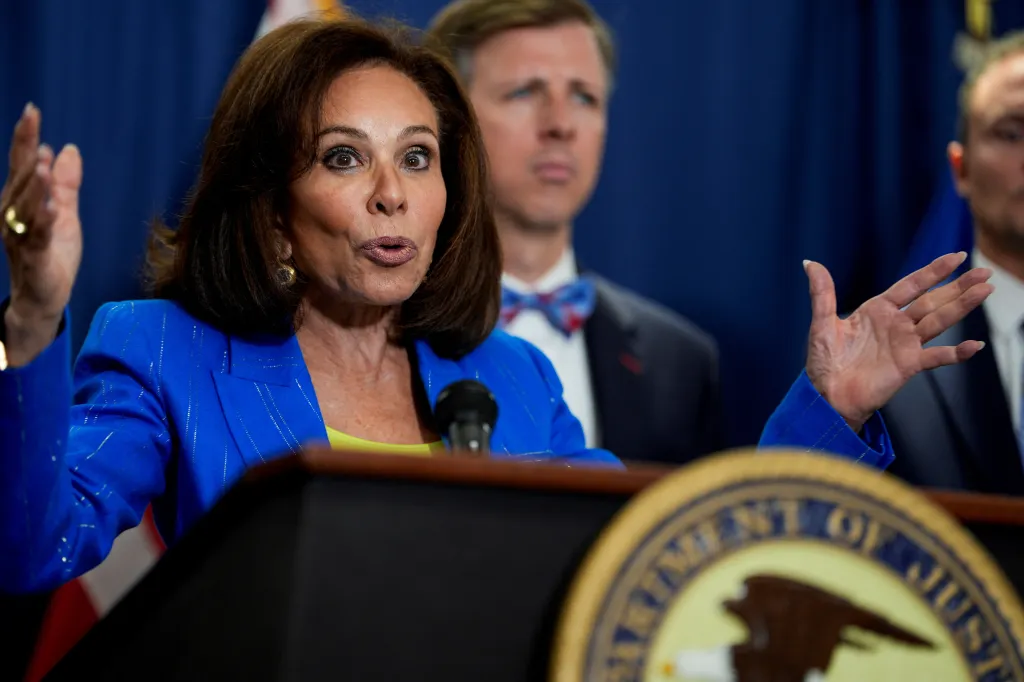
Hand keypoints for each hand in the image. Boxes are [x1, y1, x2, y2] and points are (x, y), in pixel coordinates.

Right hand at [1, 104, 82, 365]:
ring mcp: (21, 235)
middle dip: (25, 151)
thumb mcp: (63, 213)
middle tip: (32, 125)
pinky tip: (51, 206)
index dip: (25, 137)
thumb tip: (67, 149)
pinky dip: (43, 220)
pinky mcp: (35, 257)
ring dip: (33, 183)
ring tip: (41, 160)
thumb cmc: (51, 254)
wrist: (43, 297)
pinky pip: (37, 236)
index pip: (21, 164)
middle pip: (20, 178)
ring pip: (26, 205)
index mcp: (20, 201)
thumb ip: (65, 183)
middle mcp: (13, 214)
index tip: (32, 110)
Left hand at [804, 252, 992, 430]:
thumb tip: (810, 263)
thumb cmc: (824, 362)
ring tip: (986, 291)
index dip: (933, 271)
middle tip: (985, 272)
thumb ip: (823, 293)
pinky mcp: (909, 365)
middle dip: (958, 286)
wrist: (827, 395)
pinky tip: (975, 346)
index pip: (911, 285)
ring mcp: (905, 344)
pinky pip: (937, 357)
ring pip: (940, 321)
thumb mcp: (822, 324)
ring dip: (963, 307)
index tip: (956, 256)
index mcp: (877, 310)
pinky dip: (956, 353)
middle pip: (933, 301)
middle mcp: (896, 324)